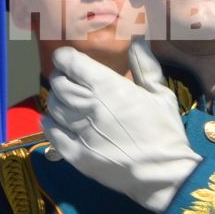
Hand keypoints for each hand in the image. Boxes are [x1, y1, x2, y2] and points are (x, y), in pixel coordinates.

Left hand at [42, 41, 199, 211]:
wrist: (164, 174)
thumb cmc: (164, 131)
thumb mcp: (161, 94)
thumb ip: (145, 65)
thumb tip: (138, 39)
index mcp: (108, 87)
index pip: (70, 62)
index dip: (65, 58)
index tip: (69, 60)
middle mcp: (89, 106)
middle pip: (58, 83)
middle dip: (61, 78)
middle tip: (70, 81)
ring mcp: (79, 132)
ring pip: (53, 106)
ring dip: (57, 101)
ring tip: (68, 103)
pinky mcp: (75, 155)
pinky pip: (50, 132)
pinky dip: (50, 124)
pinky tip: (58, 122)